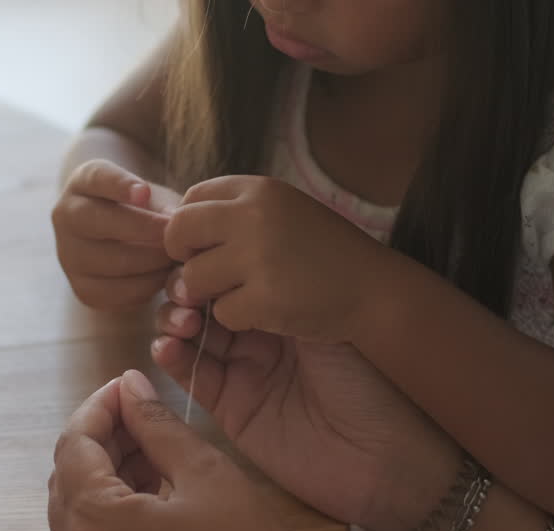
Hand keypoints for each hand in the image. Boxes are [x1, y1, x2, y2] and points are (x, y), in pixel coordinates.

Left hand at [49, 370, 374, 530]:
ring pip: (79, 517)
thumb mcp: (205, 472)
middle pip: (68, 482)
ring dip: (105, 477)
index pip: (73, 447)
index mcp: (95, 526)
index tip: (129, 383)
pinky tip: (154, 492)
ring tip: (153, 448)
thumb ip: (156, 424)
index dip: (99, 407)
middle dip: (99, 441)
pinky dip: (114, 515)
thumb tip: (129, 385)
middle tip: (141, 411)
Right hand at [52, 159, 183, 308]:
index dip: (119, 184)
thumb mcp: (154, 198)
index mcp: (82, 182)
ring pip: (106, 261)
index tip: (145, 192)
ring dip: (148, 261)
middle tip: (174, 235)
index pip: (96, 178)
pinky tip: (163, 277)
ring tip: (174, 257)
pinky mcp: (82, 289)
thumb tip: (175, 221)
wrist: (120, 242)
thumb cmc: (143, 211)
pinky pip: (115, 291)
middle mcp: (65, 216)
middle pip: (95, 220)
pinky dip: (145, 286)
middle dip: (140, 228)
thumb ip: (164, 206)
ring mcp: (68, 255)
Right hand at [153, 286, 461, 530]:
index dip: (214, 262)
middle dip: (189, 288)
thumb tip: (232, 256)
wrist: (384, 457)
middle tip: (186, 286)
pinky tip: (166, 346)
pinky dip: (173, 359)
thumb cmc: (372, 383)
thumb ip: (279, 294)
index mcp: (290, 307)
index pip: (239, 276)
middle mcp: (263, 335)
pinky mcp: (230, 409)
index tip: (197, 250)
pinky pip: (193, 377)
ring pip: (191, 337)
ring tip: (182, 319)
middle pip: (208, 301)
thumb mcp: (329, 325)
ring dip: (175, 320)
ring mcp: (243, 371)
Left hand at [164, 175, 387, 342]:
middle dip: (186, 259)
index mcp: (257, 189)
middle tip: (210, 277)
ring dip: (213, 294)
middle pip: (179, 233)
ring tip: (247, 293)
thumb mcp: (284, 213)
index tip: (209, 248)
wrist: (375, 290)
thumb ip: (236, 214)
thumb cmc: (325, 254)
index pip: (191, 199)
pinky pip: (222, 313)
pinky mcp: (265, 297)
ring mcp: (258, 256)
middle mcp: (253, 214)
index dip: (191, 228)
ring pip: (194, 278)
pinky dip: (239, 319)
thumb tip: (178, 230)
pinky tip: (267, 312)